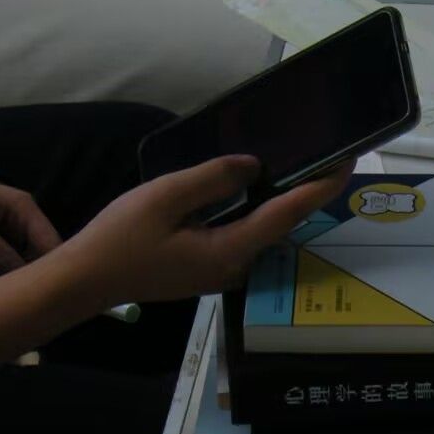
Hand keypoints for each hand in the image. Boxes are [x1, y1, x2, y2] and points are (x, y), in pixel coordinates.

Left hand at [0, 149, 59, 275]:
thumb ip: (1, 256)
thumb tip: (28, 286)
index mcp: (25, 210)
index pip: (52, 247)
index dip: (52, 272)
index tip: (44, 298)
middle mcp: (21, 221)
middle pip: (34, 260)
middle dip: (12, 274)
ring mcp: (5, 232)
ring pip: (12, 266)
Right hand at [61, 155, 352, 310]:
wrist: (87, 279)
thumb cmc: (120, 239)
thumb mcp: (164, 198)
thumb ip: (212, 180)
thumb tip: (252, 166)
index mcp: (231, 251)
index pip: (287, 214)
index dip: (320, 186)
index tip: (346, 161)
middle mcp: (237, 265)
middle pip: (283, 223)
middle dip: (309, 190)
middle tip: (330, 154)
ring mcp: (224, 269)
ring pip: (265, 229)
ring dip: (285, 199)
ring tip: (304, 165)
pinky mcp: (210, 266)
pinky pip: (245, 233)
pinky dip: (259, 209)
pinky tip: (260, 187)